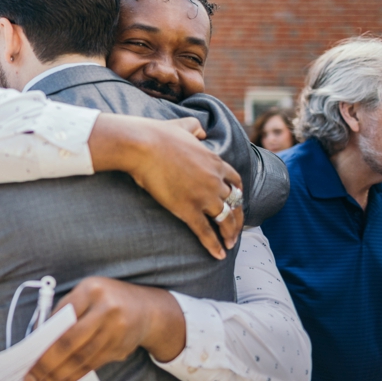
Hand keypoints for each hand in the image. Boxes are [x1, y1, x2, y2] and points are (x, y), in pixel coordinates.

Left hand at [24, 277, 184, 380]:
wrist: (147, 309)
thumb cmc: (107, 298)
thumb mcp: (87, 293)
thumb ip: (65, 310)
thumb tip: (39, 337)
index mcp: (92, 290)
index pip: (62, 316)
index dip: (44, 336)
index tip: (28, 353)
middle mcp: (106, 311)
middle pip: (70, 341)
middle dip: (48, 363)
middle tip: (32, 378)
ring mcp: (116, 332)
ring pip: (81, 358)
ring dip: (59, 375)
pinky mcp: (120, 349)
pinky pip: (92, 366)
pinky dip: (74, 376)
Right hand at [124, 117, 243, 258]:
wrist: (143, 146)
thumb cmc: (158, 135)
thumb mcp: (183, 126)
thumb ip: (195, 128)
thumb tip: (201, 131)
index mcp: (215, 162)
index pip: (236, 181)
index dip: (237, 194)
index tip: (235, 202)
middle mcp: (215, 180)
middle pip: (236, 203)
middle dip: (239, 219)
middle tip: (236, 230)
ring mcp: (203, 196)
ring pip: (226, 219)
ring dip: (230, 234)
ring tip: (229, 245)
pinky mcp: (188, 209)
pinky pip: (206, 231)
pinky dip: (214, 245)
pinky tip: (218, 254)